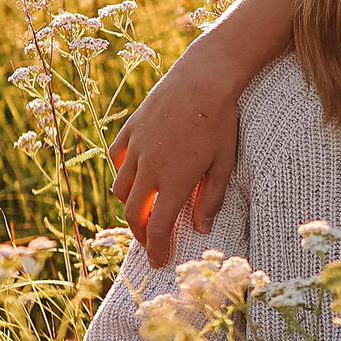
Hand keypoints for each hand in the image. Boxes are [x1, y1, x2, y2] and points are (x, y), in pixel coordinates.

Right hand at [109, 57, 241, 269]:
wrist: (203, 78)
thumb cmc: (220, 122)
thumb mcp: (223, 164)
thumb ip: (210, 199)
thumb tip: (200, 228)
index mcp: (174, 181)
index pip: (157, 227)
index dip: (157, 249)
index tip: (159, 262)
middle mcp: (149, 168)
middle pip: (133, 213)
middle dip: (141, 233)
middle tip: (151, 242)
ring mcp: (135, 148)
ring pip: (120, 188)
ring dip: (130, 205)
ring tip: (143, 210)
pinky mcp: (130, 129)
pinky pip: (117, 159)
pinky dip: (122, 173)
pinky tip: (134, 176)